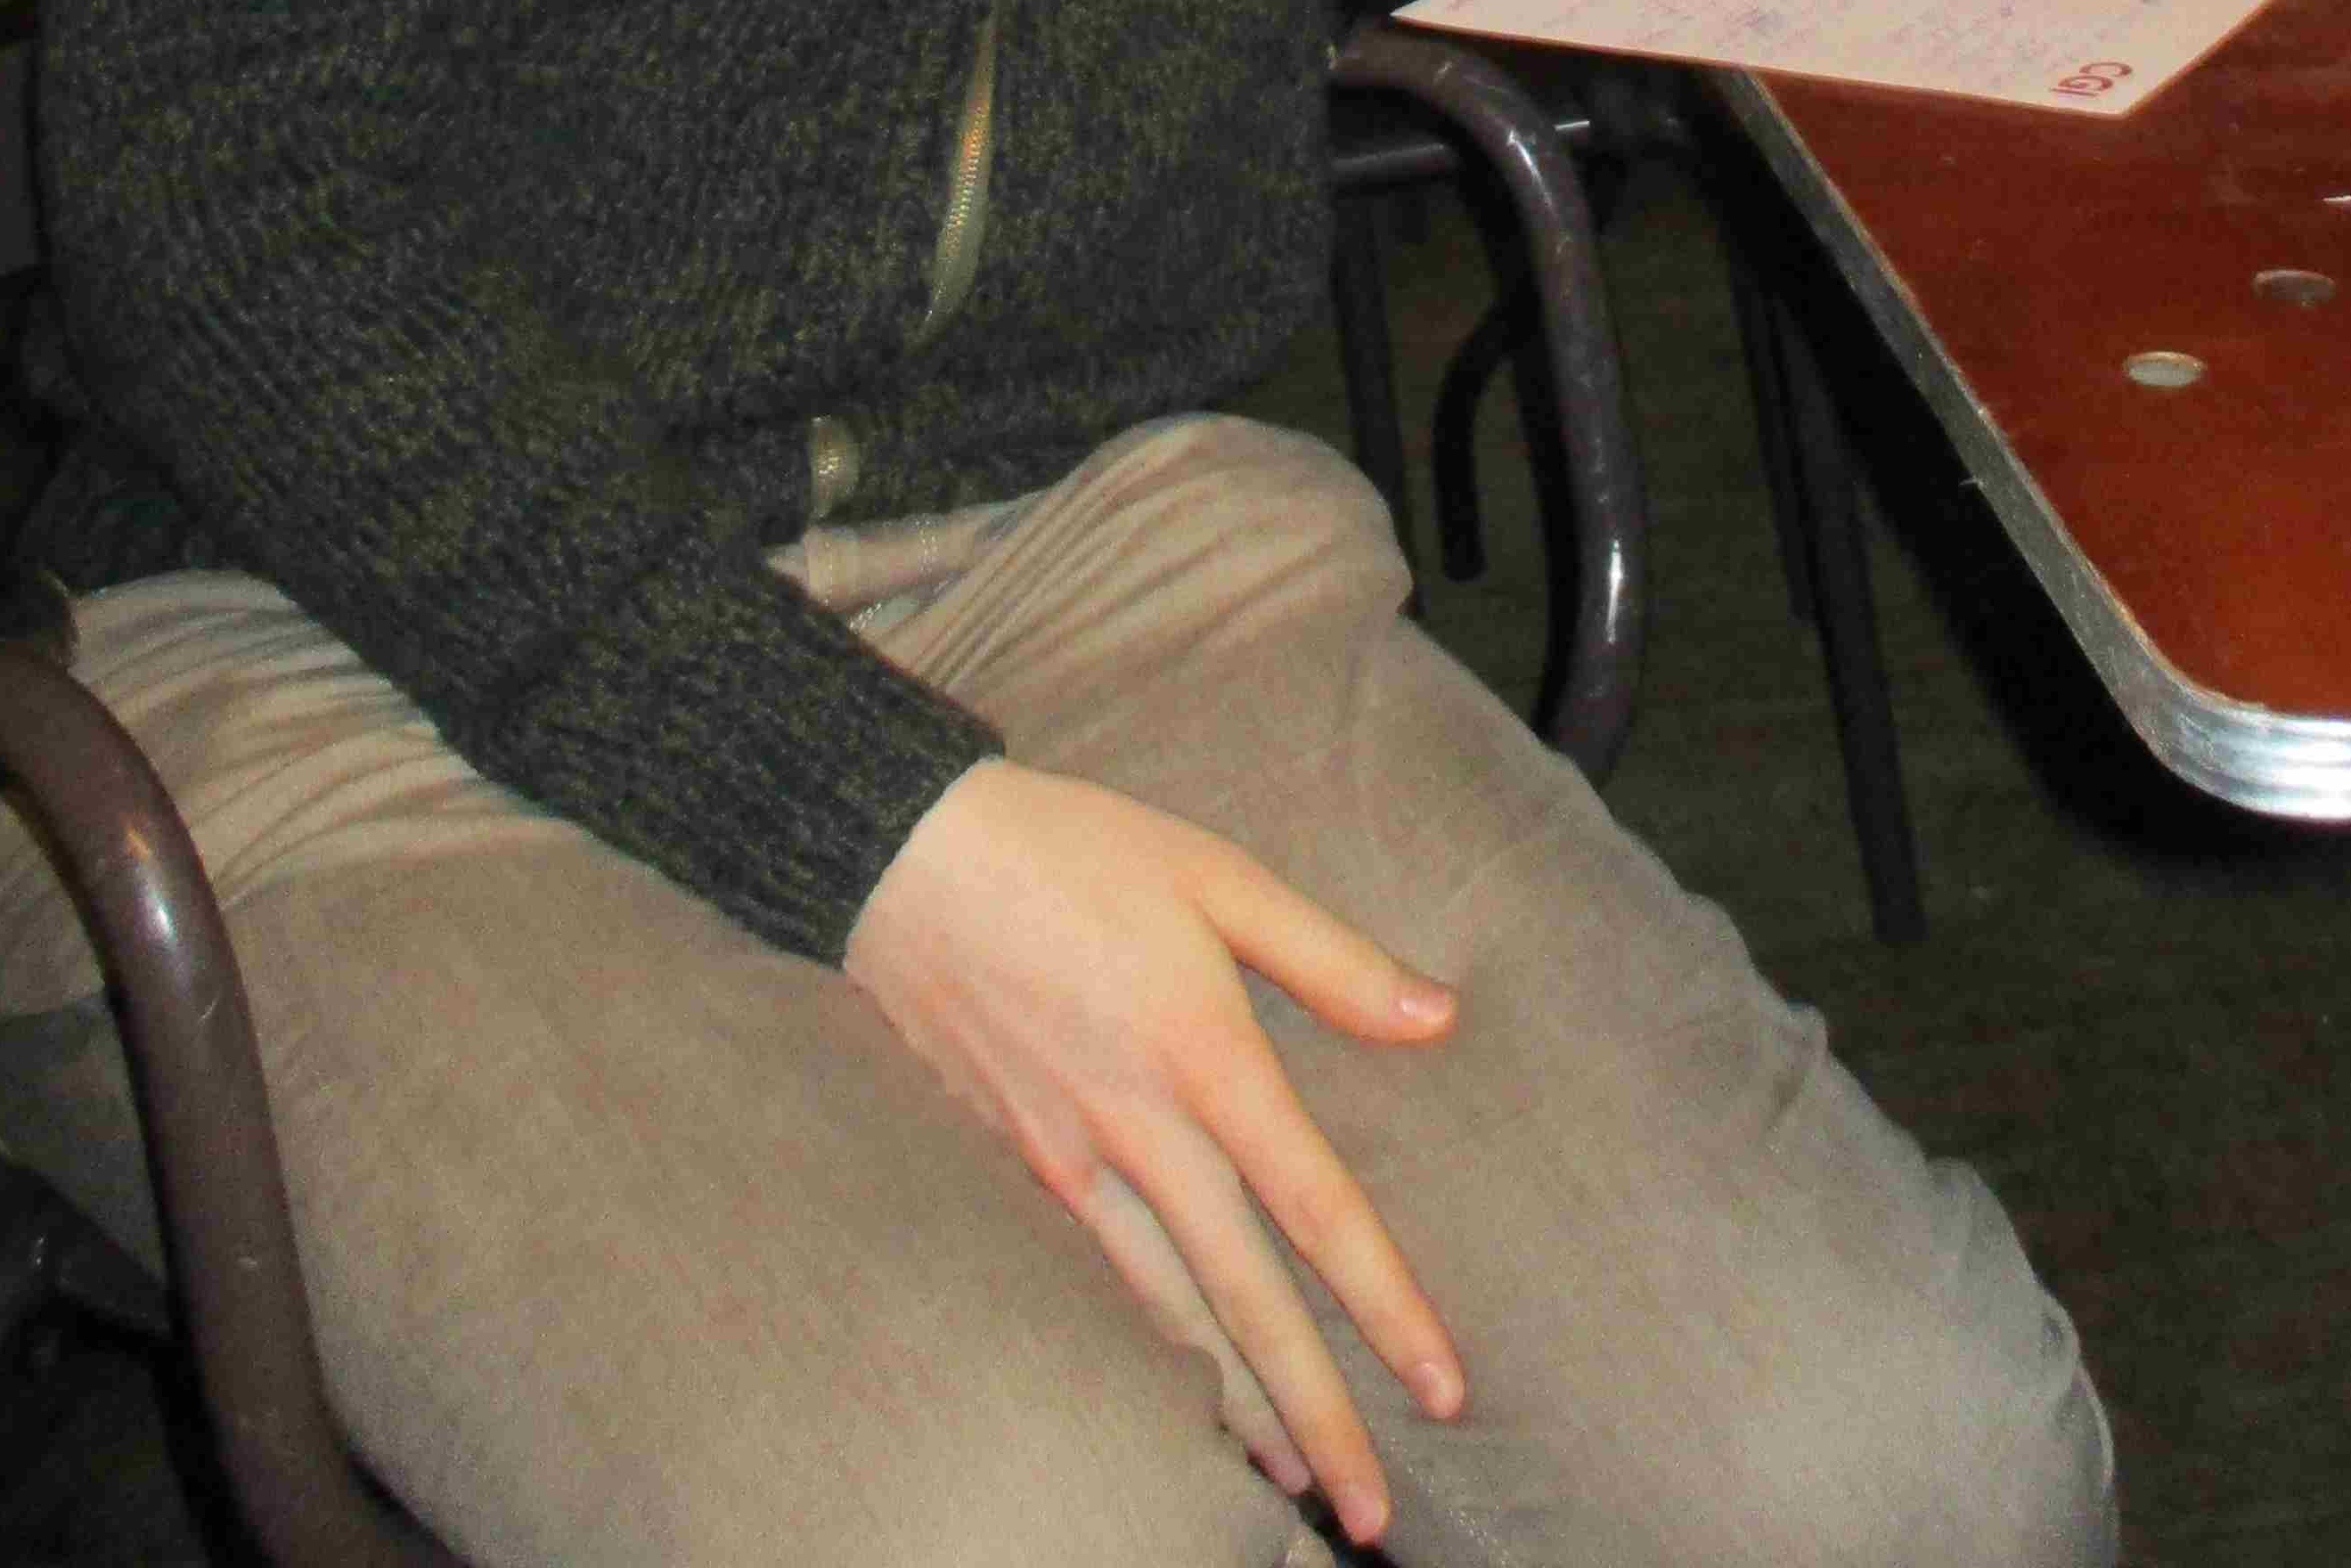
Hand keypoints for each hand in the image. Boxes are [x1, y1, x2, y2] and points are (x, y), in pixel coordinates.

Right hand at [842, 760, 1460, 1539]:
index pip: (1316, 1208)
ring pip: (1169, 1318)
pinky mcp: (1022, 1167)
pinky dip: (1152, 1354)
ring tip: (1297, 1487)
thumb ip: (1332, 957)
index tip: (1444, 1387)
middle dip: (1315, 1418)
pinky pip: (1103, 1287)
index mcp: (1205, 1054)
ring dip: (1237, 1411)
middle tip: (1373, 1517)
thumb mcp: (1216, 873)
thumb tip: (1440, 1016)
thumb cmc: (1074, 849)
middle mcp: (1142, 1131)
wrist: (907, 856)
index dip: (1385, 1304)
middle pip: (1245, 1302)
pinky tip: (1183, 1398)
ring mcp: (1072, 1161)